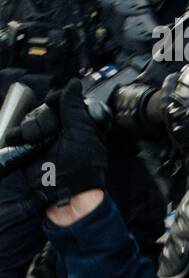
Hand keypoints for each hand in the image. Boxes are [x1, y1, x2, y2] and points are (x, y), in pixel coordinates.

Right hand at [5, 81, 107, 204]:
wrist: (66, 194)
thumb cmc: (82, 166)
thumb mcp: (81, 133)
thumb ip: (74, 107)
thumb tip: (74, 83)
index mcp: (79, 123)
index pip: (62, 100)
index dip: (56, 100)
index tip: (54, 104)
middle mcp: (61, 129)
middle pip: (43, 110)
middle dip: (43, 120)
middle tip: (47, 134)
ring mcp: (44, 139)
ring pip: (29, 121)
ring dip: (30, 129)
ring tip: (36, 142)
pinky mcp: (29, 149)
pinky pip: (17, 134)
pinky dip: (17, 136)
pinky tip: (23, 142)